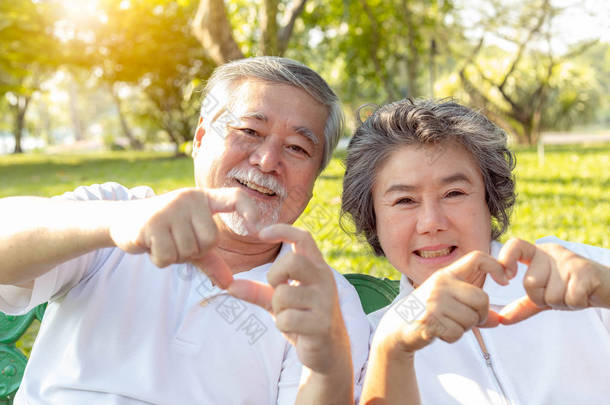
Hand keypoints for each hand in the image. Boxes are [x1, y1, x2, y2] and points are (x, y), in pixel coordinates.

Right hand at [109, 187, 257, 287]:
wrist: (124, 220)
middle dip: (193, 251)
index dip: (250, 210)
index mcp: (204, 198)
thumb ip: (211, 259)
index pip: (235, 197)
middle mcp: (189, 198)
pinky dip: (160, 259)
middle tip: (176, 241)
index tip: (258, 229)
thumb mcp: (189, 239)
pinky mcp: (151, 223)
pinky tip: (151, 245)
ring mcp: (169, 209)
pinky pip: (167, 257)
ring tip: (162, 241)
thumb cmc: (165, 230)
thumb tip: (229, 284)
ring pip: (187, 251)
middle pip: (209, 241)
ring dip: (174, 256)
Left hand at [228, 224, 350, 374]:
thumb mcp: (281, 301)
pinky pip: (286, 319)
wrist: (329, 350)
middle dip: (275, 275)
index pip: (303, 238)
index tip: (261, 233)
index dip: (282, 230)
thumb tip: (230, 286)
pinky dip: (282, 325)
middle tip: (277, 289)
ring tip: (289, 315)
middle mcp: (324, 280)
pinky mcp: (321, 324)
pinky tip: (295, 329)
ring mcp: (324, 301)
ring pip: (283, 295)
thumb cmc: (304, 317)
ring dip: (277, 308)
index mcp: (317, 268)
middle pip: (293, 262)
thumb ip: (258, 291)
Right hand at [375, 251, 509, 352]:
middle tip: (466, 320)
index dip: (496, 266)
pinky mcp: (429, 320)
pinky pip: (457, 333)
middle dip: (480, 315)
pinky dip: (452, 337)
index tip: (505, 280)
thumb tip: (500, 320)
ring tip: (446, 323)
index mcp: (446, 274)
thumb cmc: (427, 312)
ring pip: (471, 319)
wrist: (397, 326)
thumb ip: (473, 307)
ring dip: (464, 328)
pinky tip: (439, 331)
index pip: (477, 258)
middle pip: (482, 298)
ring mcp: (434, 301)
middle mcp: (441, 284)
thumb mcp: (449, 302)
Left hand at [497, 238, 609, 324]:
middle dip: (543, 298)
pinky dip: (575, 304)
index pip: (515, 245)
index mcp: (538, 253)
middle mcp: (551, 253)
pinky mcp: (586, 272)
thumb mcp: (546, 296)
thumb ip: (523, 306)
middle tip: (561, 292)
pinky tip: (583, 295)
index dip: (506, 260)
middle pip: (530, 283)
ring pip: (550, 295)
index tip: (506, 278)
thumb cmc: (575, 289)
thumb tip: (501, 319)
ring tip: (573, 292)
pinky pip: (569, 299)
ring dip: (562, 302)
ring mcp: (569, 261)